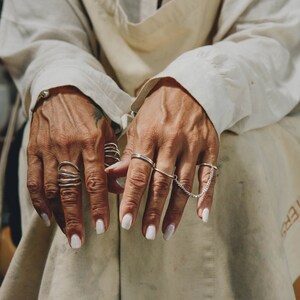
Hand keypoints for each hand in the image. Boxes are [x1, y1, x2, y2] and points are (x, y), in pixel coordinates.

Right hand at [27, 86, 121, 247]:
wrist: (62, 91)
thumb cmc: (90, 112)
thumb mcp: (107, 131)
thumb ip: (114, 159)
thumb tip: (120, 188)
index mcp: (91, 142)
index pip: (96, 182)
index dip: (98, 207)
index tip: (102, 228)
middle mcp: (68, 148)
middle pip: (70, 191)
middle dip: (74, 219)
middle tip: (78, 242)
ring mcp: (47, 150)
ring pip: (50, 189)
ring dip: (57, 215)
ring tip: (65, 233)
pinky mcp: (33, 150)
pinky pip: (32, 180)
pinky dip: (38, 201)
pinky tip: (45, 217)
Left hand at [106, 78, 218, 239]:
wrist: (189, 87)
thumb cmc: (158, 109)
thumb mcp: (138, 126)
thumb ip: (128, 154)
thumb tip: (111, 179)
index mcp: (149, 136)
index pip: (138, 173)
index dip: (131, 198)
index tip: (125, 222)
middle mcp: (172, 142)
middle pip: (161, 182)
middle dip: (153, 210)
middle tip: (147, 233)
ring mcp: (193, 145)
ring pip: (184, 183)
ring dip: (176, 210)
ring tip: (166, 231)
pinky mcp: (210, 147)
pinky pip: (209, 175)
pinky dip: (207, 196)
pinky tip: (202, 215)